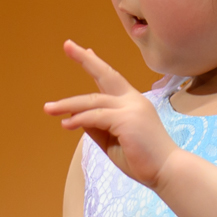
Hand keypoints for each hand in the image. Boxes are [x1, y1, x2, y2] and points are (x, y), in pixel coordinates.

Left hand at [43, 41, 179, 189]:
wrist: (168, 171)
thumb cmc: (143, 160)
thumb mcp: (113, 140)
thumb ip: (97, 126)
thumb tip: (74, 115)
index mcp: (133, 103)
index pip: (112, 80)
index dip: (96, 65)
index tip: (86, 51)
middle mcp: (133, 100)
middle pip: (106, 75)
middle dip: (86, 60)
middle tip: (67, 45)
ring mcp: (131, 108)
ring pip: (92, 100)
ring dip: (67, 104)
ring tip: (49, 109)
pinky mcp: (126, 119)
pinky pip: (95, 116)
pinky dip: (79, 119)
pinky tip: (66, 124)